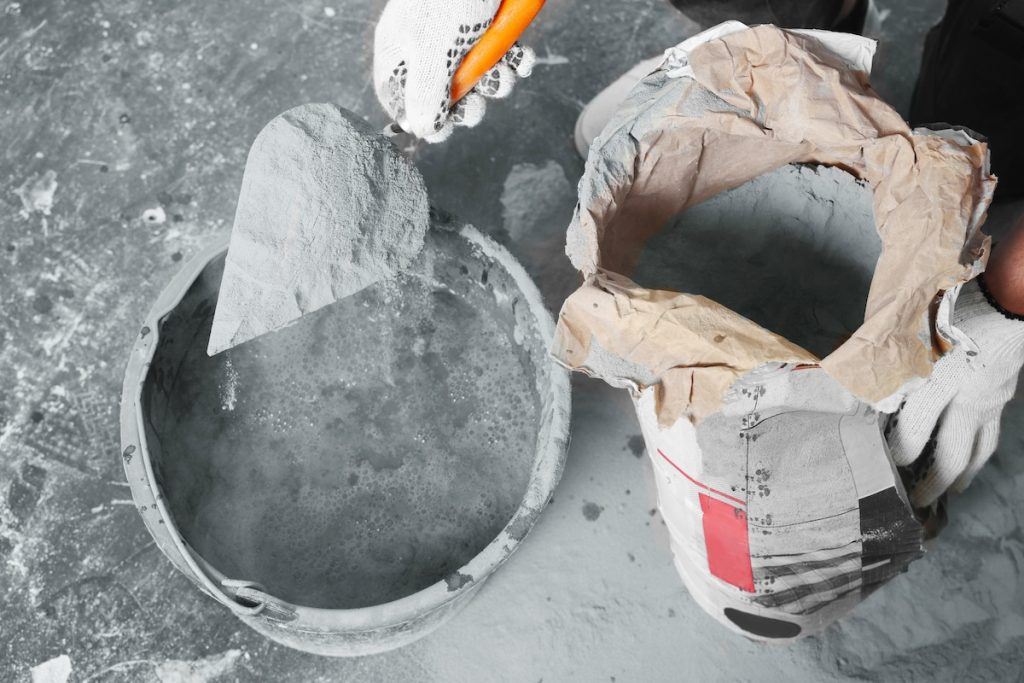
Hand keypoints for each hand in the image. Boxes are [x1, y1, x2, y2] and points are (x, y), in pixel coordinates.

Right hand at [373, 0, 535, 141]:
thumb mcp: (435, 49)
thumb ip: (426, 92)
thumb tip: (422, 129)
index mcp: (401, 47)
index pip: (397, 96)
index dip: (420, 117)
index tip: (443, 129)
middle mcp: (428, 43)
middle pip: (443, 93)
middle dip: (466, 104)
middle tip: (478, 106)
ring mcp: (461, 34)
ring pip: (477, 76)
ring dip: (496, 83)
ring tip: (504, 72)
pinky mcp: (490, 25)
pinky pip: (501, 55)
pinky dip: (515, 62)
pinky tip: (522, 58)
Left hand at [887, 223, 1023, 507]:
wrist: (1013, 292)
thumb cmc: (954, 299)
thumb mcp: (912, 324)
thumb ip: (887, 355)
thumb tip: (847, 373)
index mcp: (941, 378)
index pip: (914, 428)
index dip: (896, 451)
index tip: (880, 463)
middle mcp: (968, 396)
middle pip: (949, 453)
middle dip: (929, 483)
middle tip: (909, 503)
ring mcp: (991, 400)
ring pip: (975, 452)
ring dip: (956, 478)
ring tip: (939, 496)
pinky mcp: (1004, 397)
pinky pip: (990, 437)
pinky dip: (976, 458)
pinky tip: (967, 468)